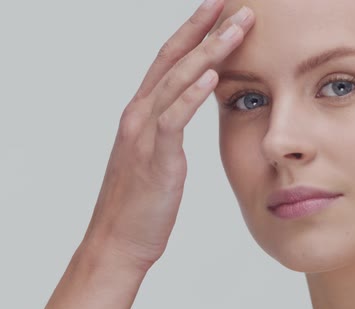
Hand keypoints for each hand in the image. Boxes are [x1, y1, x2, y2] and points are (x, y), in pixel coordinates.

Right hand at [82, 1, 254, 271]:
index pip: (169, 61)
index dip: (193, 32)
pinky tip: (211, 76)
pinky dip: (190, 96)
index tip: (219, 11)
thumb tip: (188, 107)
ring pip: (176, 82)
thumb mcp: (155, 154)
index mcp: (141, 113)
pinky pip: (172, 121)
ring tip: (236, 30)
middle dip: (204, 29)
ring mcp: (143, 135)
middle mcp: (138, 115)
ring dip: (208, 53)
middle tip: (234, 5)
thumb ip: (167, 126)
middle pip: (173, 60)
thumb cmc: (140, 201)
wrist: (118, 240)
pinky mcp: (154, 159)